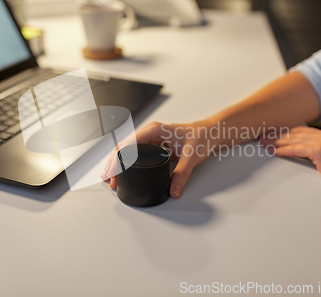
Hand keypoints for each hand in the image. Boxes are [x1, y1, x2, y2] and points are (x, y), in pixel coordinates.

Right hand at [101, 120, 218, 197]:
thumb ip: (182, 174)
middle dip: (113, 163)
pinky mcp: (154, 146)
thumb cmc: (202, 136)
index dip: (117, 159)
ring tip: (111, 179)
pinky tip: (122, 172)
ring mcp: (150, 139)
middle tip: (108, 180)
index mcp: (154, 130)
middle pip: (123, 148)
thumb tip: (173, 190)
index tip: (112, 172)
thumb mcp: (192, 156)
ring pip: (127, 151)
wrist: (211, 132)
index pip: (128, 144)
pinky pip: (135, 153)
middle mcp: (149, 133)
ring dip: (117, 163)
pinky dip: (126, 163)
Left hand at [259, 126, 320, 194]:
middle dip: (277, 135)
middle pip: (295, 133)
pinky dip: (283, 150)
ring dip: (276, 142)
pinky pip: (296, 149)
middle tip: (262, 138)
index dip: (284, 133)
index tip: (270, 136)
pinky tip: (273, 152)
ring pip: (294, 140)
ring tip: (263, 144)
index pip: (301, 131)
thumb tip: (290, 151)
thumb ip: (312, 153)